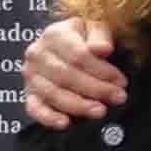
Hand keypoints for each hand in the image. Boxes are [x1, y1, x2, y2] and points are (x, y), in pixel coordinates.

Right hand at [19, 14, 127, 129]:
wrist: (67, 43)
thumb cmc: (86, 37)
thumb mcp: (96, 28)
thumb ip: (100, 36)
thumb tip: (103, 48)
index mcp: (54, 34)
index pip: (78, 55)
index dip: (102, 71)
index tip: (121, 81)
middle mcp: (37, 54)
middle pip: (67, 76)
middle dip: (96, 89)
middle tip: (118, 98)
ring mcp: (31, 75)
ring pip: (53, 93)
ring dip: (78, 105)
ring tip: (100, 111)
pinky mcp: (29, 93)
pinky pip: (34, 108)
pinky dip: (48, 117)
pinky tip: (65, 123)